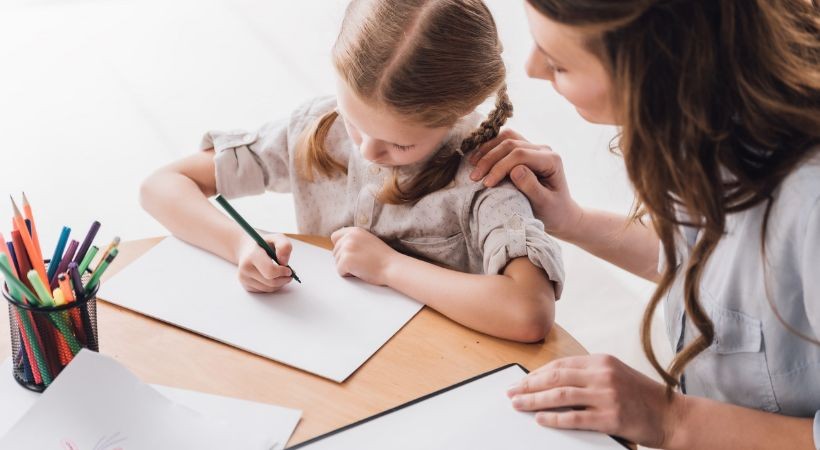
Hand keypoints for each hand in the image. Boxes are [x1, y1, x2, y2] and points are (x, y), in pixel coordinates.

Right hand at [236, 234, 292, 292]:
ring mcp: (244, 279)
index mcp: (252, 255)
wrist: (247, 250)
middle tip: (290, 274)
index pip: (270, 271)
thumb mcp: (276, 238)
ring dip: (280, 283)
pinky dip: (273, 286)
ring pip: (269, 289)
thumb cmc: (264, 244)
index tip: (288, 269)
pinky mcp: (246, 286)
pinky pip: (265, 291)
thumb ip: (284, 245)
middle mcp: (245, 268)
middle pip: (271, 282)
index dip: (282, 272)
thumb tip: (284, 262)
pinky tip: (272, 277)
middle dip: (284, 279)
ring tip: (281, 274)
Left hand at [330, 227, 398, 285]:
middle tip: (361, 261)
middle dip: (344, 259)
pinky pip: (339, 271)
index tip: (351, 253)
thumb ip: (354, 240)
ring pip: (337, 262)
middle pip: (335, 251)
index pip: (335, 237)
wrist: (392, 267)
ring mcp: (346, 248)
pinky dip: (348, 275)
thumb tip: (338, 247)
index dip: (341, 247)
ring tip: (362, 265)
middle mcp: (349, 237)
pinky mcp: (346, 260)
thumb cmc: (382, 258)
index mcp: (354, 230)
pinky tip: (360, 271)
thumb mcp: (367, 240)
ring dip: (347, 267)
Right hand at [469, 129, 582, 237]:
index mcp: (551, 160)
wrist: (560, 213)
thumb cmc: (553, 212)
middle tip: (474, 177)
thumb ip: (531, 186)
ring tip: (472, 165)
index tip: (487, 184)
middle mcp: (543, 149)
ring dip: (487, 150)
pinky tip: (478, 158)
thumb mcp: (544, 204)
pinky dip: (491, 147)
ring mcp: (534, 148)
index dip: (500, 167)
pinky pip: (506, 141)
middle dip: (490, 159)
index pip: (520, 155)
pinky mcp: (525, 150)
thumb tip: (515, 170)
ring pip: (507, 138)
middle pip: (511, 144)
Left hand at [506, 354, 682, 447]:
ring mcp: (607, 395)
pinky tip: (540, 419)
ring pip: (560, 395)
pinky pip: (574, 417)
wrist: (673, 416)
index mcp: (602, 361)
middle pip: (556, 377)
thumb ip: (590, 376)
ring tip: (518, 405)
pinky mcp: (610, 417)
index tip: (522, 381)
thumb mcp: (616, 376)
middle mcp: (603, 374)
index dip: (537, 374)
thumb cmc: (644, 398)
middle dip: (529, 385)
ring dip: (534, 400)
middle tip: (511, 392)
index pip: (560, 364)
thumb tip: (556, 382)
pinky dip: (554, 418)